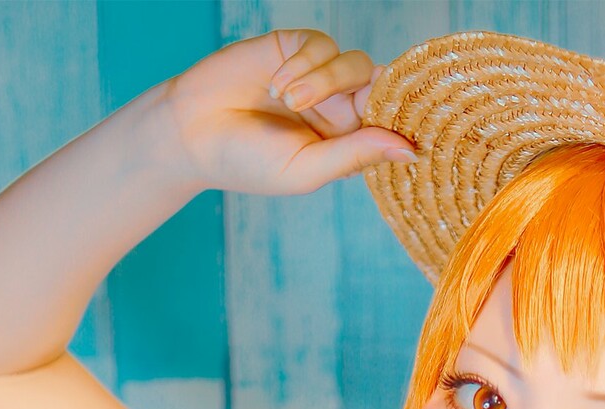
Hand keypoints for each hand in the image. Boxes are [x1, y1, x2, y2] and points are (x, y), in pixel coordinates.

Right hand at [163, 27, 414, 197]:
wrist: (193, 132)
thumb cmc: (249, 163)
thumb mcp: (308, 169)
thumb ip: (356, 155)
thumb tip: (409, 150)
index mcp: (349, 144)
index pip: (391, 127)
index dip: (403, 123)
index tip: (411, 130)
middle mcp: (340, 109)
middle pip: (379, 90)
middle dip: (366, 97)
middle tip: (343, 110)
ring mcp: (320, 77)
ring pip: (353, 64)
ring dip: (325, 80)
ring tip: (288, 100)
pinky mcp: (295, 48)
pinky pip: (321, 45)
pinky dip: (304, 64)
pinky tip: (278, 85)